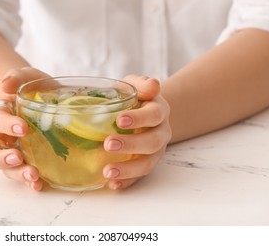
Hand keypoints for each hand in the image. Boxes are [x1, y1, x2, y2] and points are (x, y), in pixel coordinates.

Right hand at [0, 67, 49, 190]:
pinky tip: (39, 185)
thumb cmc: (36, 90)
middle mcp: (2, 139)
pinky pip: (25, 177)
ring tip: (33, 175)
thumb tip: (4, 85)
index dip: (6, 126)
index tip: (23, 128)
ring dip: (17, 174)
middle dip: (0, 159)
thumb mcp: (29, 77)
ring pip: (6, 170)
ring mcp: (14, 153)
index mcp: (1, 116)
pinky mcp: (30, 163)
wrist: (50, 101)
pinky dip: (30, 183)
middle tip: (17, 157)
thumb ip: (17, 77)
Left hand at [103, 75, 171, 189]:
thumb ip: (142, 84)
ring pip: (148, 163)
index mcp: (159, 111)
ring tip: (107, 172)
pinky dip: (127, 182)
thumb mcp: (136, 84)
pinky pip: (140, 177)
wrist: (145, 112)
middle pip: (152, 142)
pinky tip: (113, 185)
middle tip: (108, 144)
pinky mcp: (146, 164)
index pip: (154, 114)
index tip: (120, 120)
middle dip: (131, 145)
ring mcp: (155, 151)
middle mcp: (161, 132)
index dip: (139, 118)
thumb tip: (152, 85)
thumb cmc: (136, 97)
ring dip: (128, 169)